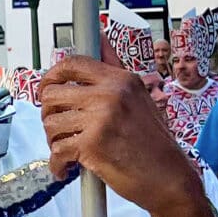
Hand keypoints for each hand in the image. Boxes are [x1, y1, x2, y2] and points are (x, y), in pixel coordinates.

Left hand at [37, 56, 198, 216]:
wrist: (170, 179)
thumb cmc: (154, 144)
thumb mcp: (140, 98)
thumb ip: (115, 69)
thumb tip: (99, 37)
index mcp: (120, 79)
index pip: (72, 64)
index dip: (51, 76)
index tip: (47, 89)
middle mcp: (110, 94)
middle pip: (52, 93)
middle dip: (48, 114)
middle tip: (58, 127)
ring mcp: (100, 118)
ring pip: (51, 123)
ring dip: (54, 141)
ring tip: (67, 150)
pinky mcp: (92, 144)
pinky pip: (57, 150)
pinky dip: (57, 164)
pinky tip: (66, 168)